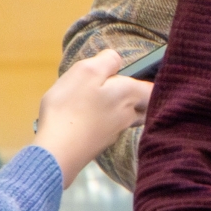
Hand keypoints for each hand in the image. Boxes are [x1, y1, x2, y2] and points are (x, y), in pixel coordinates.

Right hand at [33, 49, 150, 184]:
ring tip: (104, 100)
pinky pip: (108, 129)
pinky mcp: (98, 145)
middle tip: (122, 86)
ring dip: (120, 109)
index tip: (145, 75)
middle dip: (138, 96)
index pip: (153, 88)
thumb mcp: (86, 71)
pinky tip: (90, 118)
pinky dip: (103, 121)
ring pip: (126, 117)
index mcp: (130, 94)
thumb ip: (107, 61)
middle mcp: (129, 115)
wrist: (57, 152)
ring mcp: (114, 133)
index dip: (153, 81)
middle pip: (143, 105)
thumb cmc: (71, 107)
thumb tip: (117, 59)